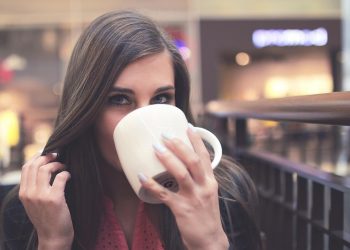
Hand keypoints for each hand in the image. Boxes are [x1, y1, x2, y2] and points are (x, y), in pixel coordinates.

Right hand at [19, 153, 72, 249]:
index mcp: (23, 193)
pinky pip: (61, 177)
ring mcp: (41, 196)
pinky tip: (69, 176)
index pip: (26, 168)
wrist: (53, 237)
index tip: (47, 154)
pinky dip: (66, 173)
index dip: (37, 157)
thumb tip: (42, 168)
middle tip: (58, 156)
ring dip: (58, 164)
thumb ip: (34, 188)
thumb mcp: (33, 203)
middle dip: (48, 157)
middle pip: (35, 165)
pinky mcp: (55, 199)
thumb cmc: (46, 219)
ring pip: (46, 169)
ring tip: (64, 167)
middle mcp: (29, 193)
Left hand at [139, 126, 228, 249]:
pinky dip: (151, 185)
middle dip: (179, 145)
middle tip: (165, 134)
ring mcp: (194, 198)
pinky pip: (164, 194)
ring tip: (156, 147)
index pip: (205, 156)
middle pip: (193, 161)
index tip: (188, 126)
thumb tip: (184, 165)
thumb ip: (200, 179)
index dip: (197, 140)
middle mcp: (204, 186)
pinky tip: (141, 176)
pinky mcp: (182, 209)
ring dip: (168, 158)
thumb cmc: (206, 215)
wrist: (210, 241)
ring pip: (181, 174)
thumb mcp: (208, 194)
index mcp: (210, 181)